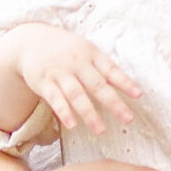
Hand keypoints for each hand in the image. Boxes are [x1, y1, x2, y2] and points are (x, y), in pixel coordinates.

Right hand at [0, 23, 139, 136]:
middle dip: (113, 103)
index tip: (139, 95)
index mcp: (91, 54)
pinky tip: (72, 125)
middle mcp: (77, 63)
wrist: (32, 40)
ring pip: (77, 95)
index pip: (111, 70)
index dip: (125, 82)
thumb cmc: (67, 49)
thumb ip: (103, 66)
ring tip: (100, 130)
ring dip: (89, 113)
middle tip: (128, 119)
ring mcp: (60, 73)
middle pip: (97, 85)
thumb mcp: (86, 50)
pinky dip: (64, 112)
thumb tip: (128, 83)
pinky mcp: (44, 82)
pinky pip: (55, 99)